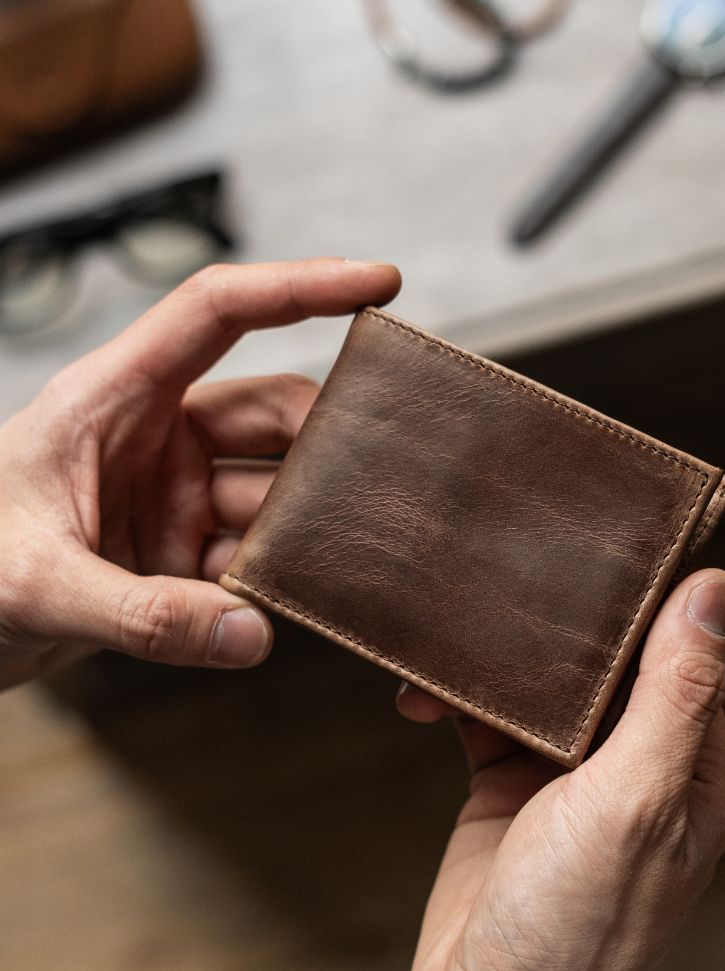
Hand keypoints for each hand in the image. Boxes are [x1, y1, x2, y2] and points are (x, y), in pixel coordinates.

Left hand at [0, 258, 400, 687]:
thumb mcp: (36, 584)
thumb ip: (143, 615)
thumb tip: (252, 634)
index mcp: (113, 397)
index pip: (218, 312)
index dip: (301, 287)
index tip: (378, 283)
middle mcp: (155, 437)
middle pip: (272, 413)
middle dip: (329, 439)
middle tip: (389, 472)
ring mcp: (175, 496)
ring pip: (274, 492)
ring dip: (310, 522)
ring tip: (358, 549)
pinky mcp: (184, 552)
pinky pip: (255, 557)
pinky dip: (283, 578)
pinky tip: (311, 596)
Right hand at [398, 569, 724, 970]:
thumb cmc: (575, 923)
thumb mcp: (635, 799)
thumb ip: (677, 695)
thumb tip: (717, 589)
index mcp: (695, 762)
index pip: (682, 649)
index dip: (647, 595)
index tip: (606, 538)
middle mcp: (641, 761)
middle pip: (607, 658)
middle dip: (559, 620)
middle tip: (510, 567)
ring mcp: (573, 774)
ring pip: (542, 682)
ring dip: (495, 660)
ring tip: (450, 638)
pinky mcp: (513, 784)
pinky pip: (487, 716)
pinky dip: (453, 700)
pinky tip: (420, 699)